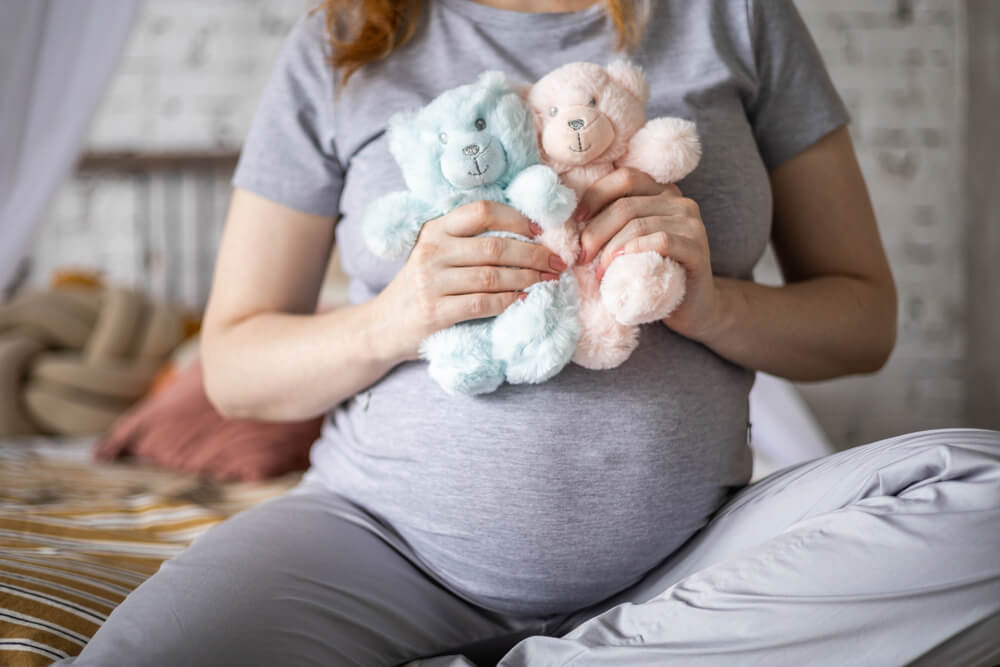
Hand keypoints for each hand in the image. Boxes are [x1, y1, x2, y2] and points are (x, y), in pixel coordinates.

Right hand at [373, 200, 565, 362]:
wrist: (382, 327)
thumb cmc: (422, 288)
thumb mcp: (436, 254)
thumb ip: (468, 242)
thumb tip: (528, 236)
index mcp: (435, 229)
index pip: (482, 211)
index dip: (517, 219)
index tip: (540, 232)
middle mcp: (431, 250)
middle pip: (494, 246)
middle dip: (534, 255)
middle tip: (556, 263)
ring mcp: (430, 281)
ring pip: (493, 275)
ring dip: (527, 279)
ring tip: (547, 282)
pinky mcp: (434, 311)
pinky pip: (483, 303)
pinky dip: (509, 301)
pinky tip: (524, 300)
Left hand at [575, 167, 721, 341]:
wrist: (691, 307)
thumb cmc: (652, 274)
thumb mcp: (630, 244)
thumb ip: (613, 225)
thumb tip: (571, 221)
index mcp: (661, 193)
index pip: (624, 178)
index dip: (595, 195)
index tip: (576, 222)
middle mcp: (679, 202)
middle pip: (626, 205)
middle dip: (595, 232)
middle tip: (581, 258)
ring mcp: (691, 224)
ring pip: (639, 225)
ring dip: (610, 249)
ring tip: (598, 272)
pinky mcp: (697, 249)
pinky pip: (661, 241)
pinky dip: (634, 251)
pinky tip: (619, 267)